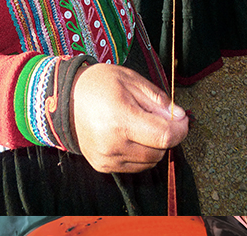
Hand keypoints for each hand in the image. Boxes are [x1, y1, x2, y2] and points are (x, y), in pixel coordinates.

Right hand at [71, 62, 188, 173]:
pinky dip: (141, 153)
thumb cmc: (98, 84)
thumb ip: (158, 100)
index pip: (164, 136)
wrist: (63, 99)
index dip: (180, 129)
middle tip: (159, 117)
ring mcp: (106, 159)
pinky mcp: (103, 166)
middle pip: (159, 151)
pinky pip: (135, 166)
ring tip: (141, 124)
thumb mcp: (131, 80)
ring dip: (154, 146)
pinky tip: (131, 135)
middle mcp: (112, 145)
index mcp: (120, 120)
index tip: (182, 119)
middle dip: (167, 135)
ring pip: (149, 162)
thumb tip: (179, 117)